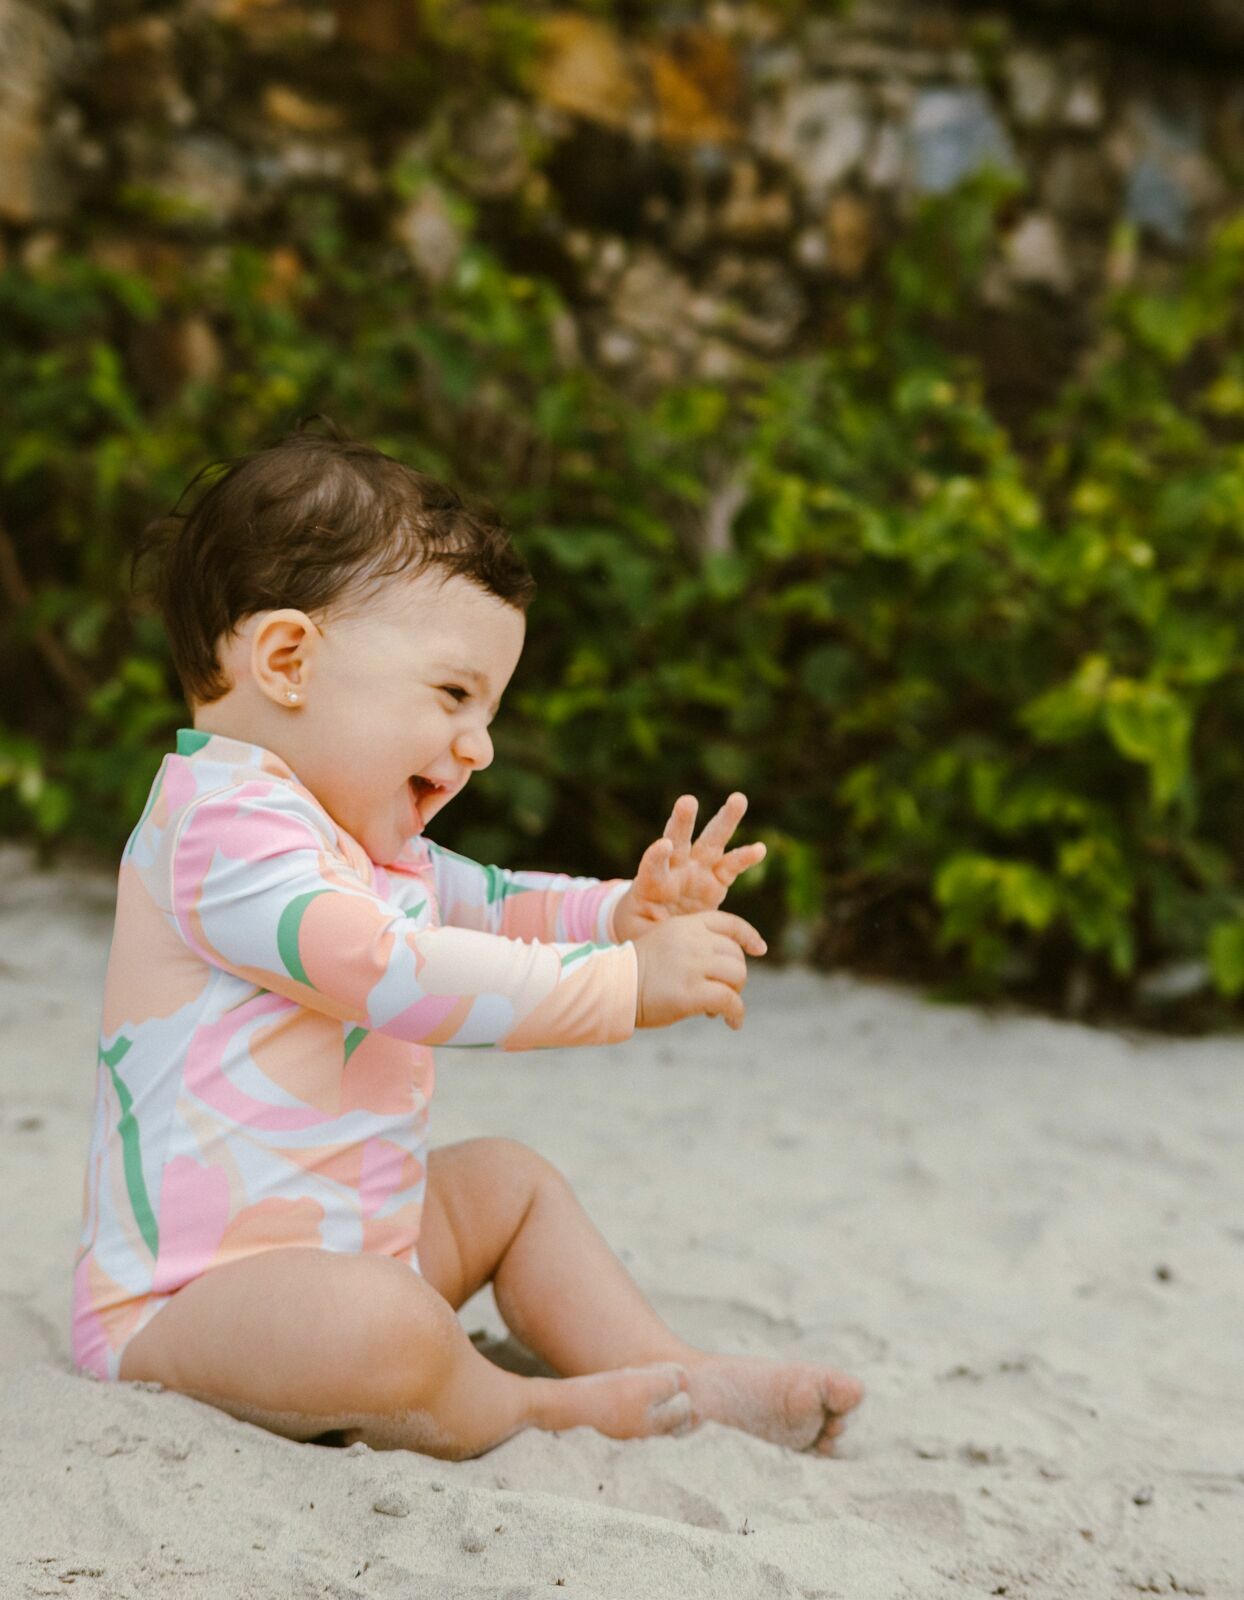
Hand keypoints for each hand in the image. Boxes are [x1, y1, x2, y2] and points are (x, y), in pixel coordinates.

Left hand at [613, 792, 767, 943]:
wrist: (656, 930)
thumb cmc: (642, 932)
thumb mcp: (640, 937)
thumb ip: (652, 938)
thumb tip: (664, 953)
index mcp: (651, 885)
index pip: (652, 867)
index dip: (656, 856)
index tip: (663, 845)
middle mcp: (675, 871)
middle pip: (679, 840)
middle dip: (683, 820)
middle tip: (687, 801)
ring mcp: (697, 873)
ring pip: (710, 843)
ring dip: (724, 821)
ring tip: (738, 799)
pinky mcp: (715, 882)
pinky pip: (731, 867)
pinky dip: (745, 857)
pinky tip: (760, 848)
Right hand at [633, 909, 766, 1031]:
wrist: (613, 987)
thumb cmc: (635, 971)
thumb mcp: (664, 942)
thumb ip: (692, 946)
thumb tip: (725, 968)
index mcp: (685, 926)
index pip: (728, 923)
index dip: (748, 936)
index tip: (759, 949)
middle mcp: (693, 941)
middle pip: (735, 955)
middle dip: (735, 976)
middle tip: (722, 993)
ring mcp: (692, 966)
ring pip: (737, 976)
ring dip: (735, 993)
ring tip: (720, 1007)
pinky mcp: (691, 993)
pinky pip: (729, 1000)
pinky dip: (736, 1013)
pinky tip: (732, 1022)